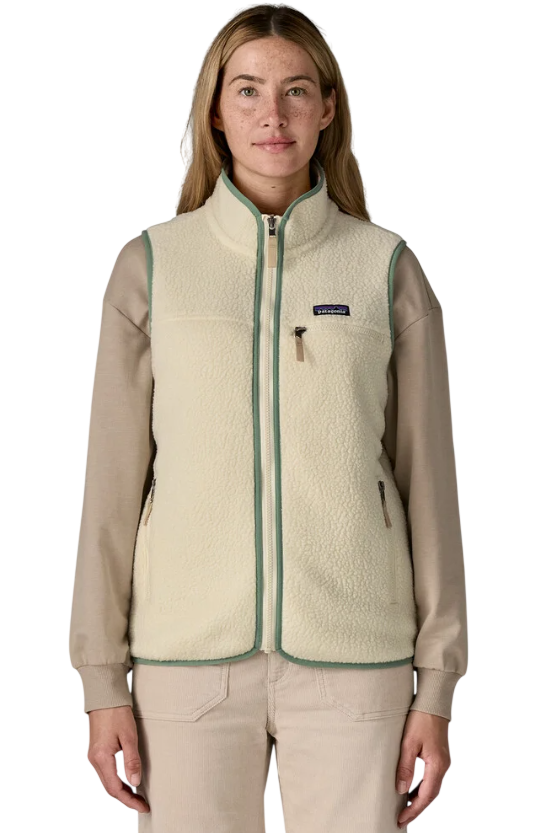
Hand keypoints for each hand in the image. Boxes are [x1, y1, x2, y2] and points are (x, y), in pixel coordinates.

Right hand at [87, 705, 149, 813]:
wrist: (104, 696)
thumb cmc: (117, 712)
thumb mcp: (129, 736)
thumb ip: (132, 761)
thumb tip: (135, 783)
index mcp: (101, 758)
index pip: (115, 789)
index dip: (129, 800)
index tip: (143, 807)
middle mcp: (94, 760)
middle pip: (109, 788)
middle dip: (125, 798)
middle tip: (142, 804)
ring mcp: (93, 756)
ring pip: (106, 781)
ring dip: (121, 790)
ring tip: (137, 795)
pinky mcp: (96, 751)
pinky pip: (105, 772)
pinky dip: (116, 780)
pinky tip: (126, 780)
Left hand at [396, 710, 450, 828]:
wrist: (433, 701)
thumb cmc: (421, 719)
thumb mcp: (409, 742)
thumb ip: (406, 767)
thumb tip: (402, 790)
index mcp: (437, 766)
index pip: (426, 796)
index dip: (414, 810)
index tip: (402, 821)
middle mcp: (443, 767)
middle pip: (431, 795)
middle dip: (417, 808)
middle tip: (402, 819)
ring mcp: (442, 762)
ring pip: (432, 788)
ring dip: (419, 799)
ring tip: (405, 808)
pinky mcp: (439, 756)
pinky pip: (432, 778)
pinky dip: (422, 787)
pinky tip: (412, 789)